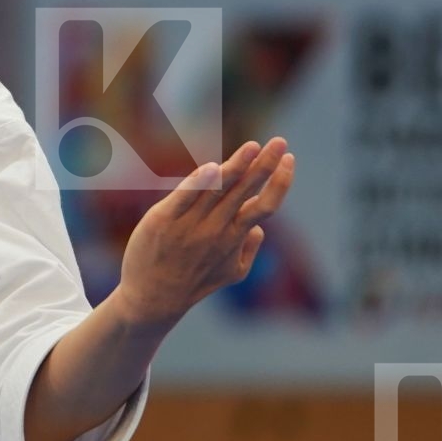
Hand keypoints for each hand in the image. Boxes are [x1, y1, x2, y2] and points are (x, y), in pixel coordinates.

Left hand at [115, 136, 295, 328]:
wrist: (151, 299)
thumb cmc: (194, 283)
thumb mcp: (232, 273)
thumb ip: (250, 249)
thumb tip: (260, 227)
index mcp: (234, 238)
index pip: (264, 205)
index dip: (280, 182)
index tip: (290, 159)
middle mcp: (216, 229)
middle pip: (245, 191)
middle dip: (265, 165)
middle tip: (280, 141)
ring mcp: (190, 224)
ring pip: (218, 189)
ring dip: (237, 167)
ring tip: (253, 147)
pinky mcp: (163, 220)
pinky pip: (183, 197)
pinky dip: (199, 184)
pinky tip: (213, 168)